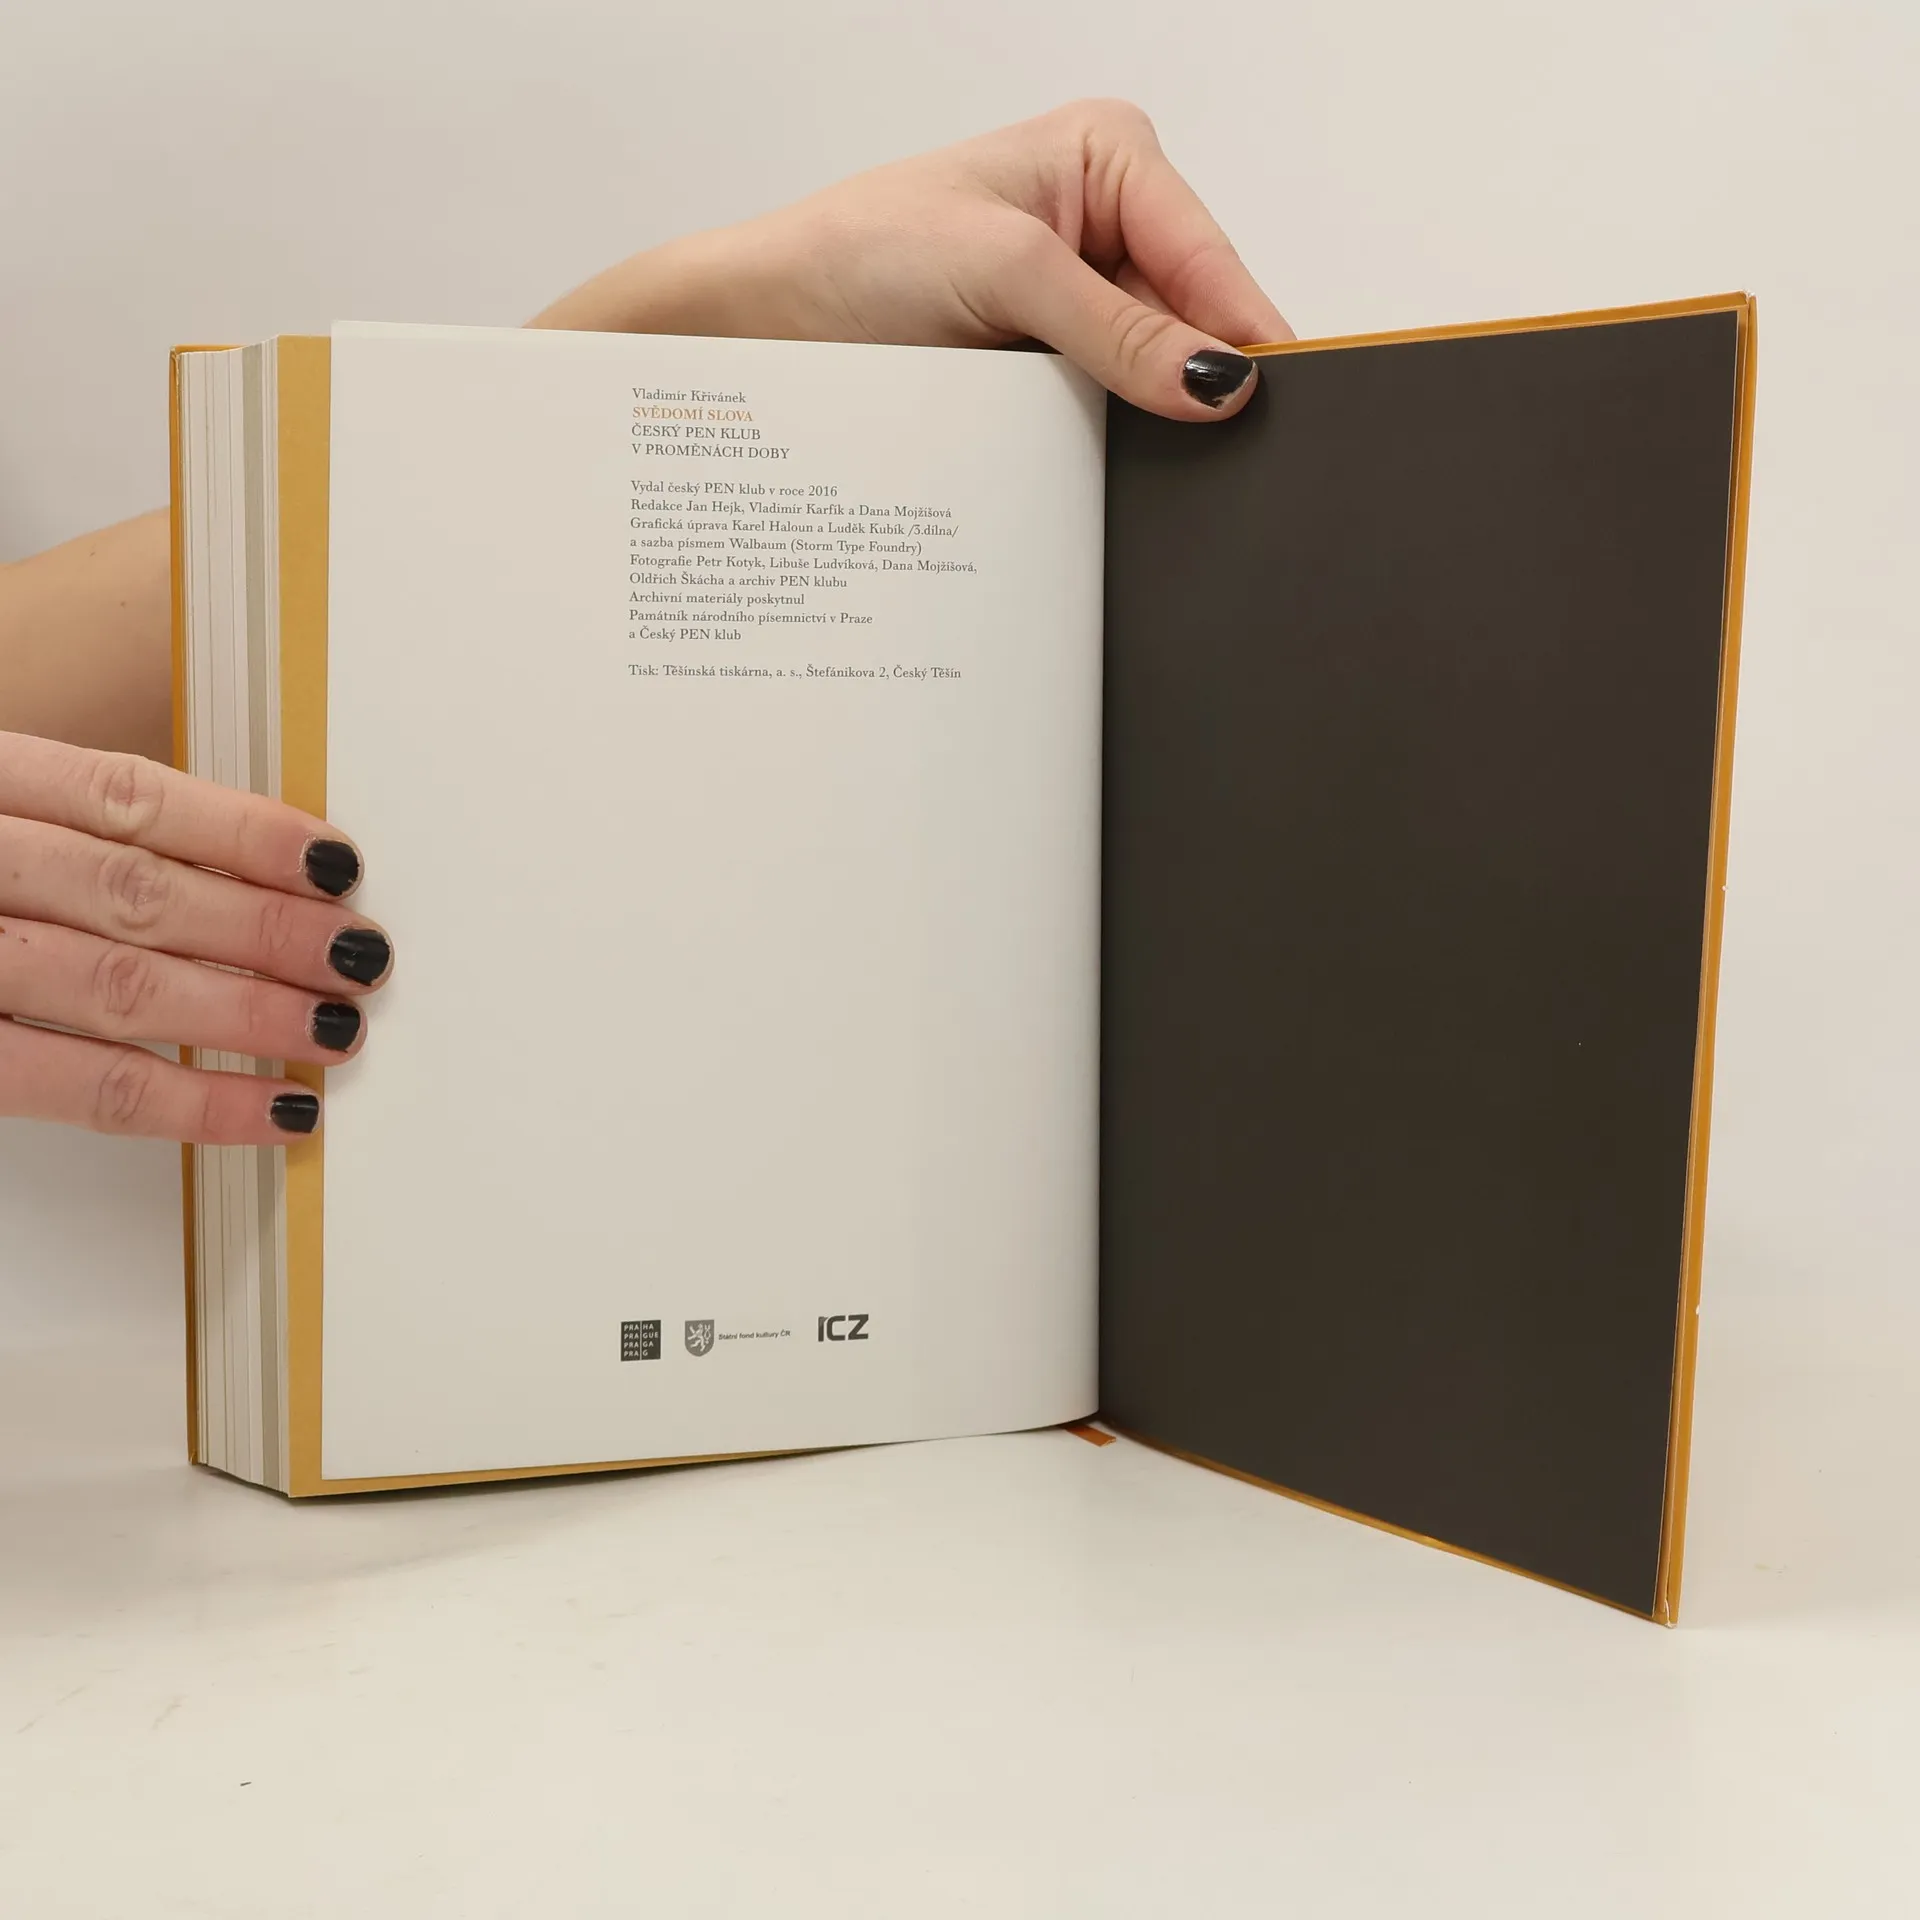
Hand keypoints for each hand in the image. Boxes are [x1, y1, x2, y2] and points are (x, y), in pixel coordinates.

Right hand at [0, 733, 391, 1141]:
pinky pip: (79, 1084)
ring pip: (118, 984)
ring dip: (246, 1012)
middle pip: (138, 892)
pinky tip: (271, 1110)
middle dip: (266, 930)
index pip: (125, 797)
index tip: (337, 862)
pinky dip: (188, 1101)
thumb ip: (69, 832)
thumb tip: (236, 871)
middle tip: (363, 956)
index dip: (244, 831)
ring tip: (336, 1028)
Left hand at [533, 98, 1291, 420]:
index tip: (1274, 405)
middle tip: (1215, 447)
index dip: (1244, 332)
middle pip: (1193, 318)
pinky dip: (1110, 440)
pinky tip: (1107, 463)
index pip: (1210, 255)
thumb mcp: (1005, 272)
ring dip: (1148, 416)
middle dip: (1195, 378)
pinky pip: (1108, 409)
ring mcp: (1078, 301)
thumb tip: (1216, 379)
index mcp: (1110, 157)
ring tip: (1143, 454)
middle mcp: (1103, 223)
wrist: (770, 325)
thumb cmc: (859, 255)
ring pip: (1154, 373)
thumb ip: (1118, 328)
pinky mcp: (1049, 365)